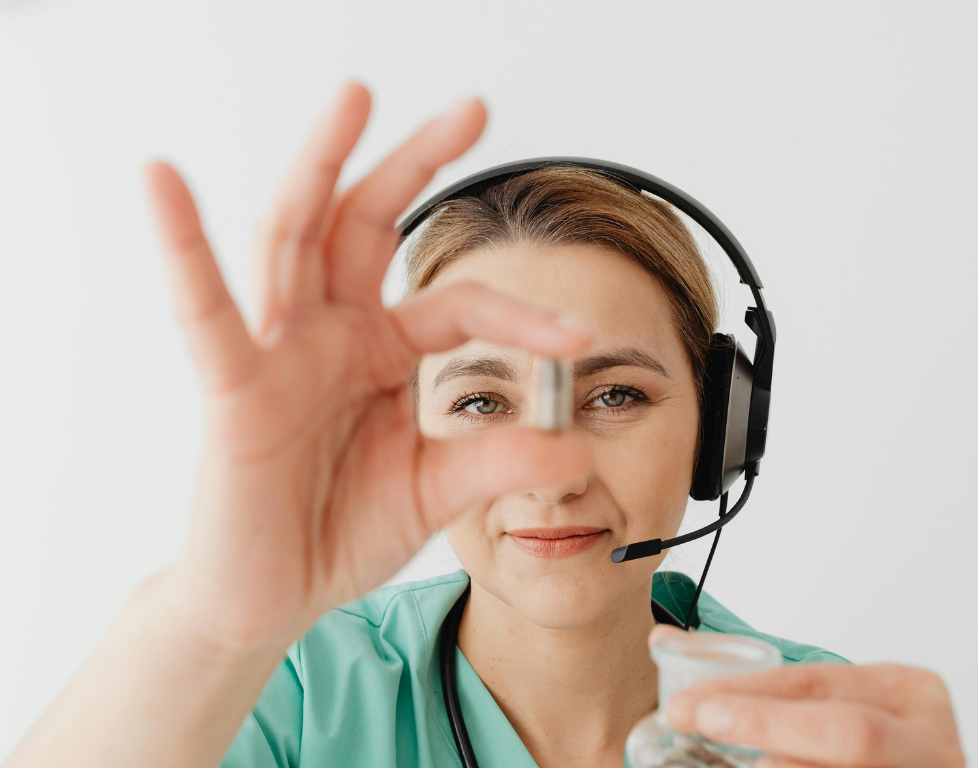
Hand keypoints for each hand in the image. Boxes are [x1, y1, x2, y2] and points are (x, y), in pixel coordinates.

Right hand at [145, 83, 591, 652]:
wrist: (274, 595)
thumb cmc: (339, 530)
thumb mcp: (436, 489)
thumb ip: (498, 462)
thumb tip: (573, 449)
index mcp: (380, 350)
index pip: (458, 306)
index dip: (522, 316)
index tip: (580, 338)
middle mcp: (329, 334)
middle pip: (366, 223)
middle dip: (414, 162)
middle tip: (472, 107)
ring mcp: (278, 352)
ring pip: (295, 237)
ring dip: (322, 163)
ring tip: (356, 98)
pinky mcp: (233, 388)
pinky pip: (207, 312)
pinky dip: (183, 247)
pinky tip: (163, 183)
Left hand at [657, 630, 964, 766]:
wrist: (908, 765)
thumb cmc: (870, 738)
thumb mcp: (832, 701)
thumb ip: (762, 685)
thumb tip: (664, 640)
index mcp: (907, 691)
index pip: (816, 685)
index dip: (748, 694)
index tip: (691, 705)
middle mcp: (928, 742)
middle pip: (851, 733)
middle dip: (769, 725)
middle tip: (706, 723)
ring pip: (852, 766)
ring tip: (735, 766)